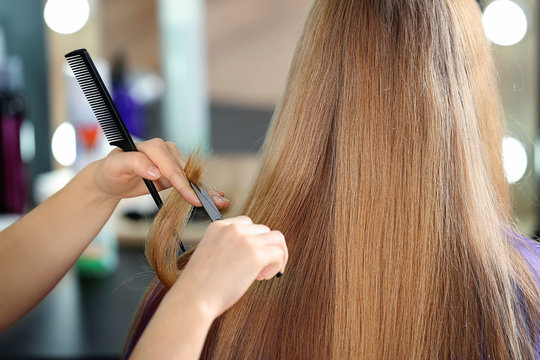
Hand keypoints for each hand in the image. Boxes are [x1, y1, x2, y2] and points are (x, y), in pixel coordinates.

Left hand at [91, 138, 229, 208]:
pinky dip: (202, 188)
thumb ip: (134, 164)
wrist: (111, 178)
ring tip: (220, 202)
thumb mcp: (115, 167)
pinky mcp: (175, 169)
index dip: (182, 184)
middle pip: (186, 172)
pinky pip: (190, 179)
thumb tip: (155, 171)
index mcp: (152, 147)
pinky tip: (216, 194)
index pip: (171, 167)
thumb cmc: (111, 172)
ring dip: (206, 190)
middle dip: (199, 189)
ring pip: (192, 176)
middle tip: (214, 203)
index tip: (192, 199)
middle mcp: (165, 150)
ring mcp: (172, 159)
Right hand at [171, 216, 287, 318]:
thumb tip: (252, 253)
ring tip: (264, 273)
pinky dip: (277, 265)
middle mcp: (232, 228)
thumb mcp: (211, 255)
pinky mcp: (256, 254)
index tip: (248, 258)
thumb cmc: (200, 286)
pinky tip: (262, 278)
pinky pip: (278, 253)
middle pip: (263, 230)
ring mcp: (245, 240)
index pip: (246, 223)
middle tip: (257, 270)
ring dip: (276, 254)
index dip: (252, 240)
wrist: (193, 299)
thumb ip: (229, 247)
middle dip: (264, 248)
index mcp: (218, 226)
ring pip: (276, 238)